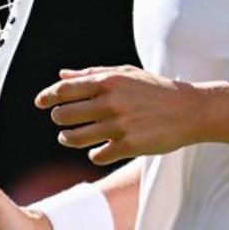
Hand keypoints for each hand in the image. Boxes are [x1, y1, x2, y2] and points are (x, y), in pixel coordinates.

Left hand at [35, 65, 205, 164]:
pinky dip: (94, 154)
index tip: (39, 103)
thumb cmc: (154, 89)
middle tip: (61, 121)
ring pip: (76, 138)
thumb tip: (62, 76)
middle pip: (65, 115)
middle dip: (58, 119)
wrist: (189, 110)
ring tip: (68, 137)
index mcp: (107, 82)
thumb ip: (91, 74)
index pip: (65, 90)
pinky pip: (97, 155)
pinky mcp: (129, 146)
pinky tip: (98, 150)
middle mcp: (110, 102)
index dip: (47, 97)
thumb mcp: (124, 73)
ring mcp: (119, 125)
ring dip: (68, 138)